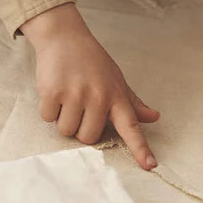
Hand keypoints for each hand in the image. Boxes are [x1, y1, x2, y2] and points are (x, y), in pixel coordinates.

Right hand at [21, 3, 159, 169]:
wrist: (65, 36)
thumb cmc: (92, 61)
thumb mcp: (116, 79)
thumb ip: (133, 103)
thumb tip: (154, 117)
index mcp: (116, 96)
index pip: (132, 126)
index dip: (140, 148)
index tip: (150, 165)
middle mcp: (99, 97)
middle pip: (88, 137)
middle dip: (80, 126)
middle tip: (79, 104)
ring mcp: (76, 94)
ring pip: (67, 131)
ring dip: (63, 118)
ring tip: (66, 96)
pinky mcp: (53, 92)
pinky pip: (48, 118)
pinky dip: (48, 109)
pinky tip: (54, 90)